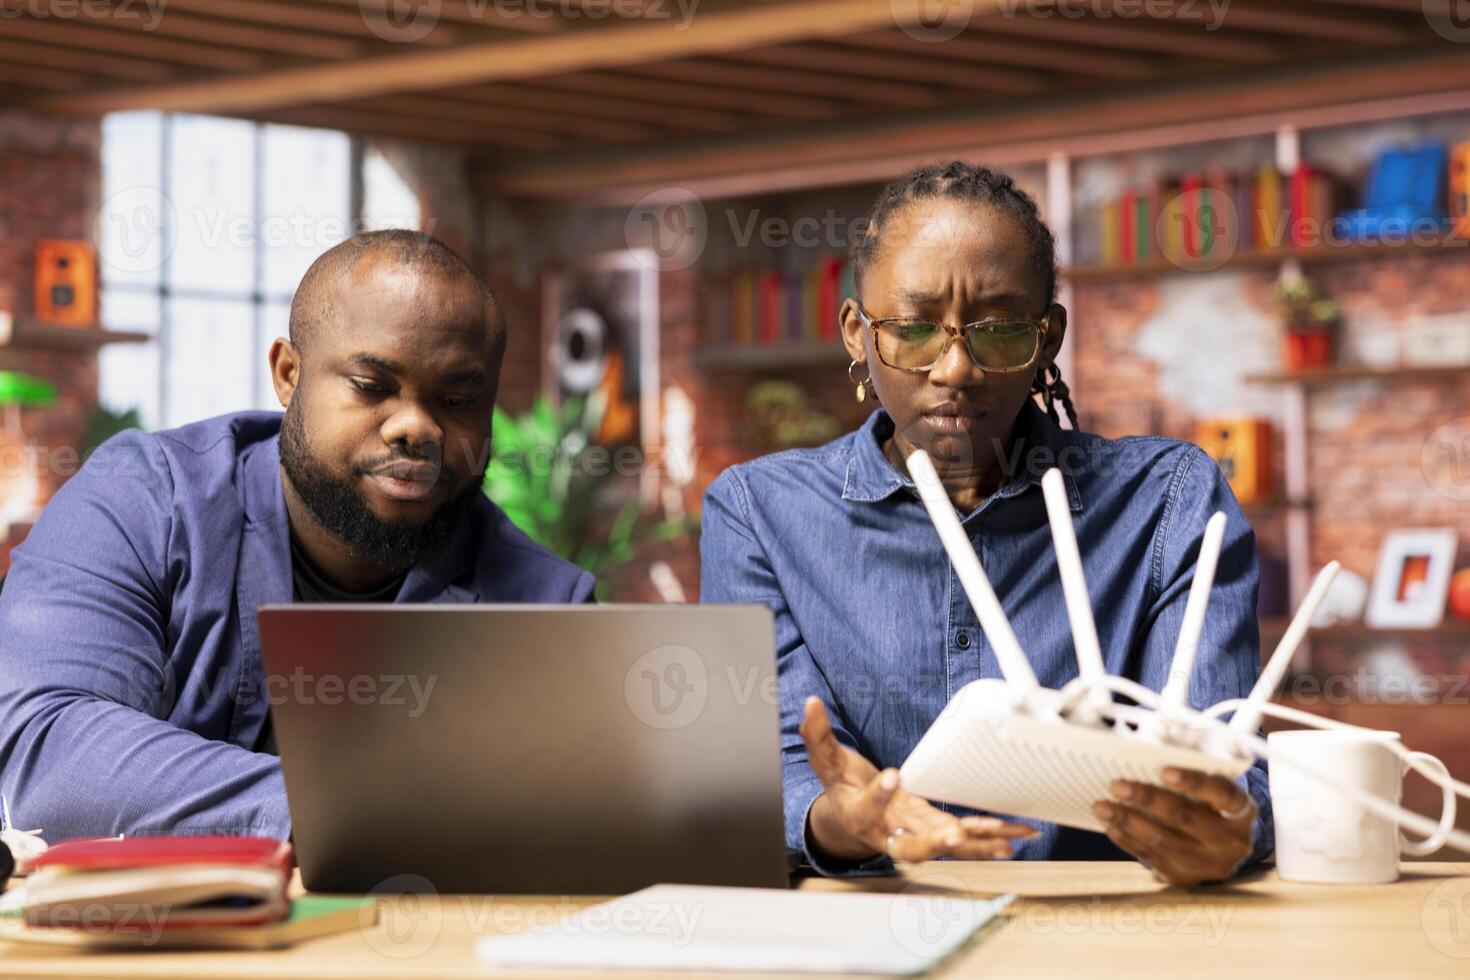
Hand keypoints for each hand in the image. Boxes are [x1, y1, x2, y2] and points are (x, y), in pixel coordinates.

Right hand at [800, 696, 1037, 862]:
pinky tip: (1017, 834)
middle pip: (909, 847)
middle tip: (954, 836)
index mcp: (859, 814)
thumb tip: (811, 704)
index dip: (879, 794)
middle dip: (934, 843)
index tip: (892, 777)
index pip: (866, 807)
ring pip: (945, 847)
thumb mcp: (825, 760)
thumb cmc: (839, 788)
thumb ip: (817, 735)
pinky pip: (964, 838)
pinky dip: (990, 836)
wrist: (850, 817)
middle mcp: (888, 831)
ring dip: (977, 845)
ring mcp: (914, 833)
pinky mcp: (934, 828)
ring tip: (1006, 840)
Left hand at [1093, 767, 1254, 884]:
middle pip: (1185, 818)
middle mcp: (1229, 841)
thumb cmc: (1217, 810)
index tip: (1164, 771)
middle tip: (1117, 785)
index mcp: (1241, 812)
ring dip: (1128, 822)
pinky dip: (1127, 840)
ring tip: (1102, 806)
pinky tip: (1110, 825)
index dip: (1193, 782)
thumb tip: (1147, 756)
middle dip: (1147, 800)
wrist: (1232, 853)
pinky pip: (1152, 858)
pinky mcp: (1186, 877)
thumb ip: (1195, 779)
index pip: (1221, 794)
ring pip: (1164, 842)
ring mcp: (1207, 864)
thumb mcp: (1218, 793)